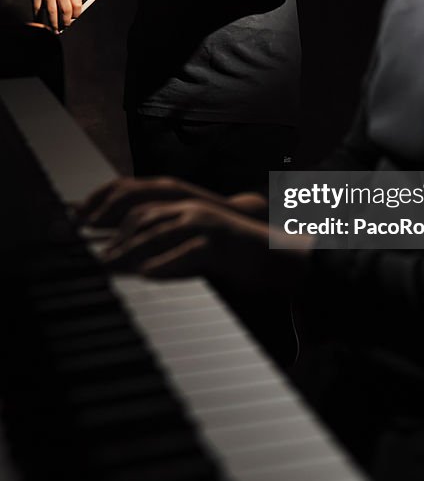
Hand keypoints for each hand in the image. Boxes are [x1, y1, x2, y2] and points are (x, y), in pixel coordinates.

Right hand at [32, 0, 81, 31]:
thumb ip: (73, 3)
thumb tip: (72, 20)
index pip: (77, 4)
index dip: (77, 13)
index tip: (74, 18)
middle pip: (65, 8)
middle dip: (66, 21)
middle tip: (65, 26)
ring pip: (52, 11)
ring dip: (54, 23)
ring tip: (55, 30)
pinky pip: (38, 10)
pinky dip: (39, 19)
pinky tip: (42, 25)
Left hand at [75, 176, 312, 286]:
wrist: (279, 257)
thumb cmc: (237, 255)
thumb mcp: (199, 243)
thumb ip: (171, 244)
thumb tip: (136, 262)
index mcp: (186, 205)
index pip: (138, 203)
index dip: (110, 215)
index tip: (87, 232)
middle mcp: (193, 209)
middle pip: (143, 218)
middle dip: (116, 239)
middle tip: (97, 262)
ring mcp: (206, 225)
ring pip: (159, 233)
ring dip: (131, 253)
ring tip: (111, 270)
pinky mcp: (219, 245)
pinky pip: (185, 253)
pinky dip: (164, 265)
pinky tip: (147, 276)